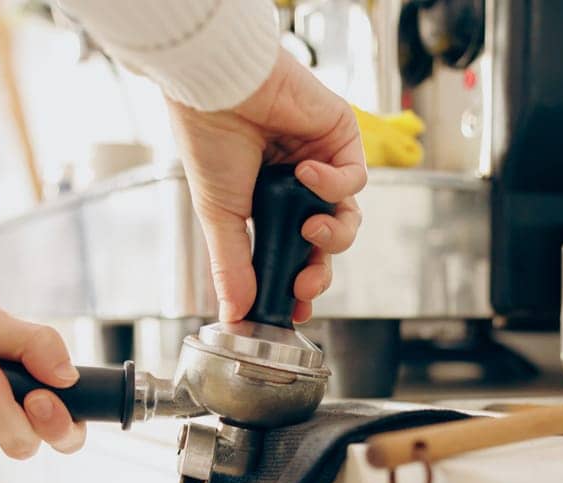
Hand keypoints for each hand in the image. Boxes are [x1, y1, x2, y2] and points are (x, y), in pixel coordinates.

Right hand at [168, 49, 366, 323]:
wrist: (217, 87)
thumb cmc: (209, 139)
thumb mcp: (219, 215)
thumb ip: (233, 266)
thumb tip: (234, 314)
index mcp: (267, 205)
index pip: (294, 254)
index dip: (299, 284)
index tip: (295, 309)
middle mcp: (297, 187)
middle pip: (326, 243)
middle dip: (319, 269)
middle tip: (306, 283)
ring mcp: (322, 163)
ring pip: (347, 216)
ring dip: (334, 233)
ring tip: (311, 226)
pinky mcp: (341, 138)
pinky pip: (354, 178)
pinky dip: (333, 183)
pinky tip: (305, 171)